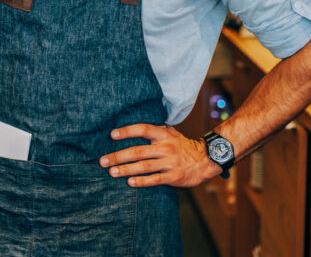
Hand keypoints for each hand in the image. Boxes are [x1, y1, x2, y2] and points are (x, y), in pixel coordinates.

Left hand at [99, 124, 221, 187]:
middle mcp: (166, 147)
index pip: (143, 129)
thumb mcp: (170, 133)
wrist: (207, 159)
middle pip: (138, 151)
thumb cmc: (182, 146)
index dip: (127, 131)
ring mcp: (170, 162)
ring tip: (112, 172)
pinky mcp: (175, 177)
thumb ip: (154, 131)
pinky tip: (130, 183)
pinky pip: (156, 179)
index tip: (112, 135)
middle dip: (118, 156)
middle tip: (103, 161)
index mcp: (164, 134)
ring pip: (144, 166)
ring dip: (126, 169)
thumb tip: (130, 128)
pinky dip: (142, 181)